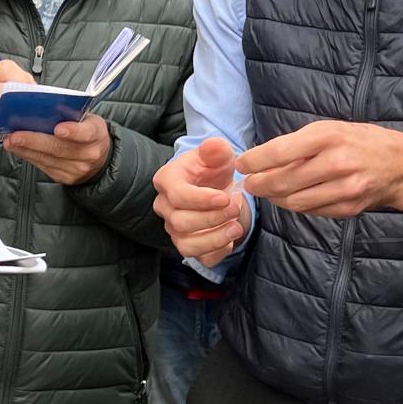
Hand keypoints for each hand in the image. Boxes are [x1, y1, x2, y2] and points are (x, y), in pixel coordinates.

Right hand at [0, 59, 33, 159]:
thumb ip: (16, 88)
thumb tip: (37, 92)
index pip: (6, 69)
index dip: (23, 79)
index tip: (32, 92)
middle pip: (6, 92)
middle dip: (22, 104)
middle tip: (31, 113)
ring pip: (0, 112)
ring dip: (14, 120)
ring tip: (20, 125)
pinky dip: (2, 133)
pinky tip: (7, 135)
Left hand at [3, 114, 112, 184]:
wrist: (100, 160)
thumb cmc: (88, 132)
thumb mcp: (87, 118)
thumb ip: (70, 113)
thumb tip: (42, 105)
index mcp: (96, 134)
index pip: (86, 132)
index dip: (73, 131)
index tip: (58, 129)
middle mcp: (88, 154)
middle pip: (59, 148)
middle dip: (34, 141)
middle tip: (15, 135)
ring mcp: (76, 168)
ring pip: (47, 159)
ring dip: (25, 149)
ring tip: (10, 140)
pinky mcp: (64, 177)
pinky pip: (43, 166)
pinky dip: (28, 156)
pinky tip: (17, 148)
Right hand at [153, 138, 248, 266]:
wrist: (214, 187)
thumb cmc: (212, 170)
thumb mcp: (217, 155)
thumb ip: (216, 150)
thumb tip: (214, 145)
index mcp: (168, 181)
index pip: (177, 195)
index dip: (201, 200)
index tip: (225, 197)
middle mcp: (165, 207)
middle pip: (180, 222)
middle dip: (212, 218)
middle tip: (235, 208)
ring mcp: (174, 229)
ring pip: (186, 245)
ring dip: (214, 238)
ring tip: (236, 227)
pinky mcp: (188, 244)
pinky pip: (199, 258)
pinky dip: (217, 252)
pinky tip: (230, 238)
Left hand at [236, 120, 402, 218]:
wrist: (400, 165)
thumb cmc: (357, 142)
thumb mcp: (328, 130)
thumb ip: (296, 144)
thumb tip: (259, 159)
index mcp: (327, 136)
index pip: (278, 152)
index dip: (254, 161)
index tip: (241, 164)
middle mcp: (336, 163)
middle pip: (282, 181)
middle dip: (259, 184)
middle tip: (249, 183)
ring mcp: (344, 189)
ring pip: (294, 201)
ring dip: (274, 198)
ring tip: (267, 191)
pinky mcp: (348, 208)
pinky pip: (311, 211)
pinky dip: (295, 205)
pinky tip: (290, 197)